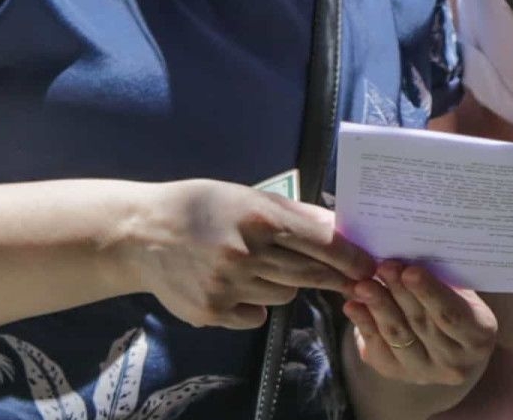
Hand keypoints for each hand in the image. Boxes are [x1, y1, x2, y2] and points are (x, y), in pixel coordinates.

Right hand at [123, 179, 375, 329]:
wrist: (141, 234)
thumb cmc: (201, 207)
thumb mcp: (245, 196)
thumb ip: (292, 214)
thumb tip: (337, 225)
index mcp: (258, 218)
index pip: (322, 242)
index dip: (352, 256)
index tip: (371, 266)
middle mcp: (246, 253)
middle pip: (310, 273)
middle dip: (335, 276)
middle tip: (354, 278)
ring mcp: (228, 286)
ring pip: (284, 295)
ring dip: (284, 284)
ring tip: (259, 265)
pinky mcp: (212, 312)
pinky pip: (257, 316)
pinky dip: (254, 304)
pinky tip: (234, 284)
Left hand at [344, 262, 497, 386]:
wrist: (449, 345)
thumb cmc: (456, 305)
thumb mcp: (461, 292)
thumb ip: (444, 280)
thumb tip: (412, 249)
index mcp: (478, 337)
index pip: (452, 315)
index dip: (430, 292)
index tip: (410, 270)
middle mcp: (455, 362)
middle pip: (422, 324)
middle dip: (399, 293)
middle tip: (383, 267)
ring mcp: (425, 372)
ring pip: (398, 337)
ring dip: (379, 307)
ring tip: (363, 284)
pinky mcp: (397, 374)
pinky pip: (378, 349)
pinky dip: (364, 325)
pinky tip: (352, 306)